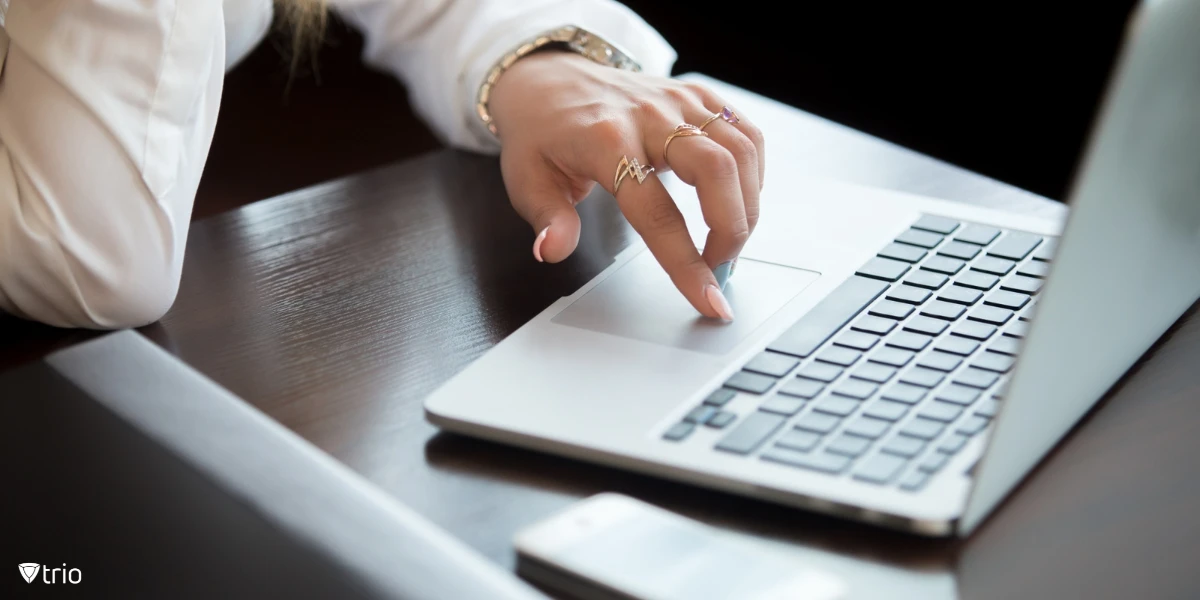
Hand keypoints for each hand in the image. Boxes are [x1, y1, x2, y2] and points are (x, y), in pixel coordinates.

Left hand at [487, 51, 763, 320]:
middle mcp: (649, 115)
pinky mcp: (697, 95)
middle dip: (731, 230)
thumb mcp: (526, 180)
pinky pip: (745, 133)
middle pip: (716, 171)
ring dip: (747, 206)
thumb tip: (552, 251)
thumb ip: (548, 218)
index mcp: (605, 141)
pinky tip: (738, 200)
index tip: (708, 300)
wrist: (549, 79)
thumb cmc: (541, 133)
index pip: (656, 213)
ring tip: (730, 241)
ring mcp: (678, 101)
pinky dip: (753, 173)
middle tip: (720, 268)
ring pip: (740, 151)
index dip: (686, 263)